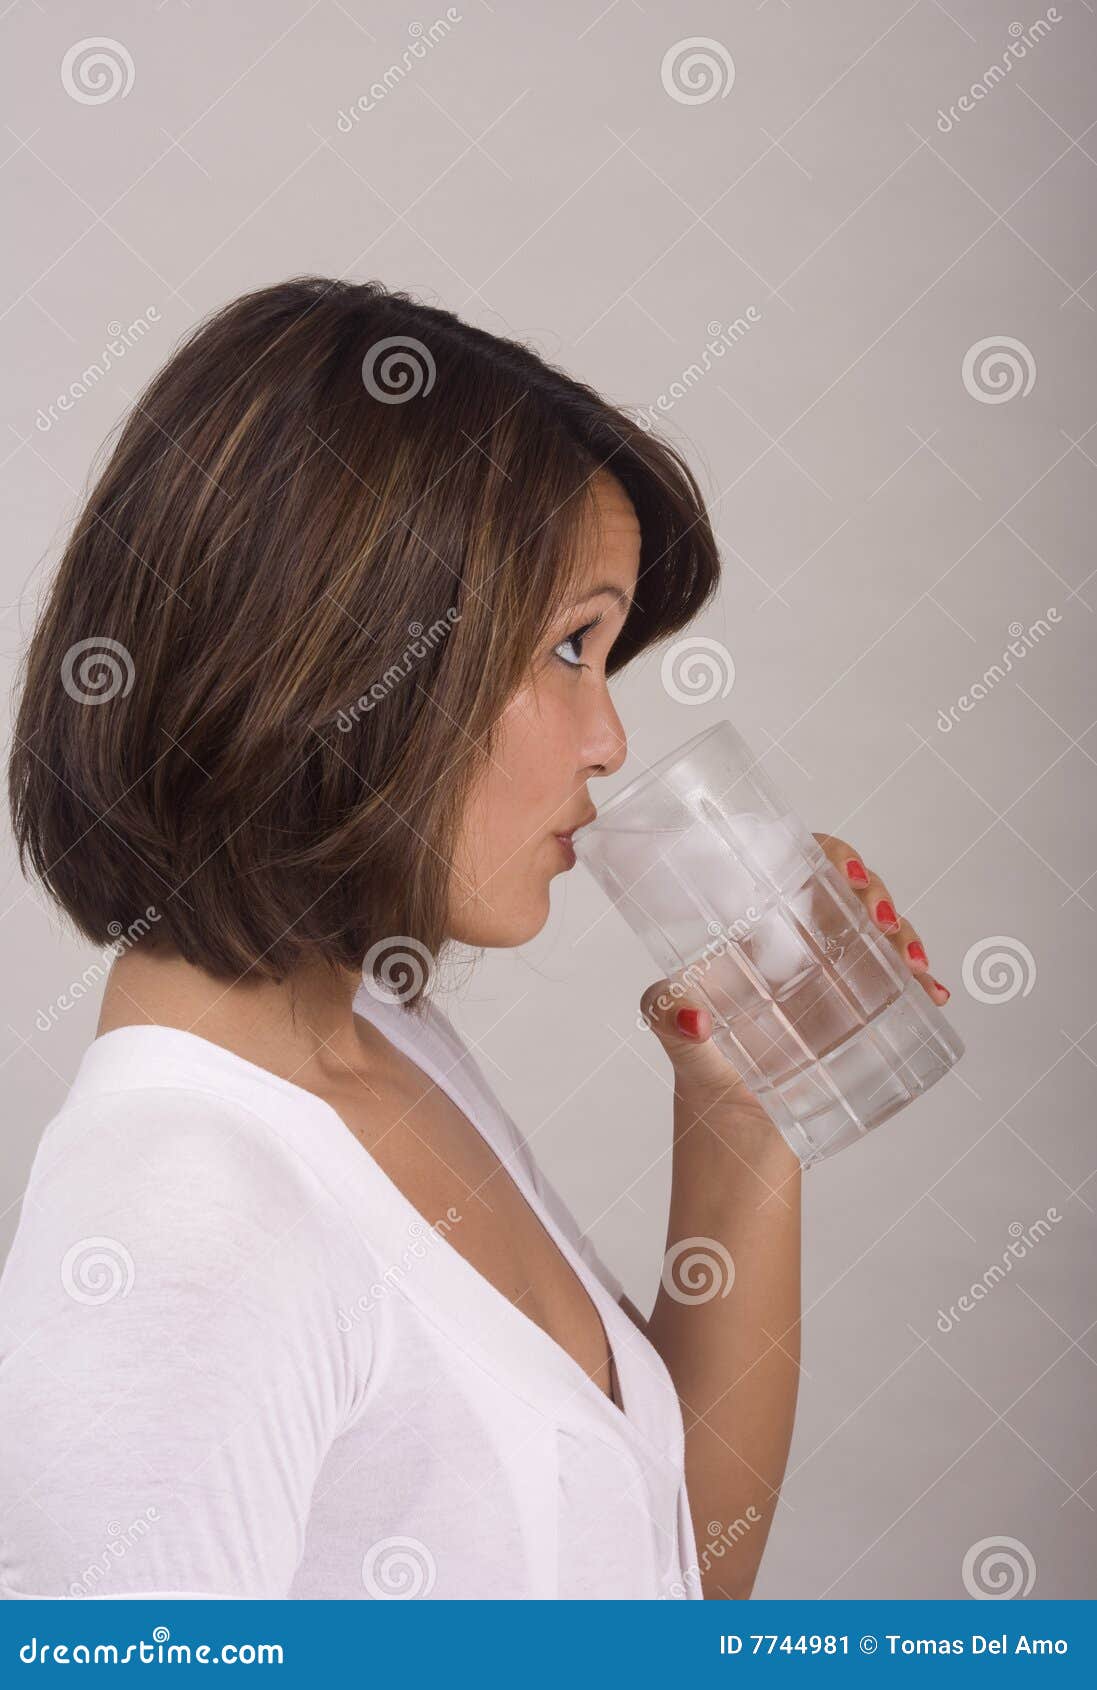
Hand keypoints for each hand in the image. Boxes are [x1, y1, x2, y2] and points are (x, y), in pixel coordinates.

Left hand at [640, 829, 947, 1115]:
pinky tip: (931, 994)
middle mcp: (801, 947)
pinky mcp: (861, 1017)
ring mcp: (836, 980)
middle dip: (875, 892)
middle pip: (849, 894)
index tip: (845, 872)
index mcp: (758, 932)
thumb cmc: (704, 1077)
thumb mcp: (675, 1039)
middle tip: (878, 918)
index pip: (798, 869)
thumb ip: (666, 1018)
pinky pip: (900, 986)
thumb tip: (693, 1016)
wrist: (739, 1140)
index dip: (828, 855)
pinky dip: (922, 984)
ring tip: (910, 962)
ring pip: (882, 934)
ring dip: (906, 934)